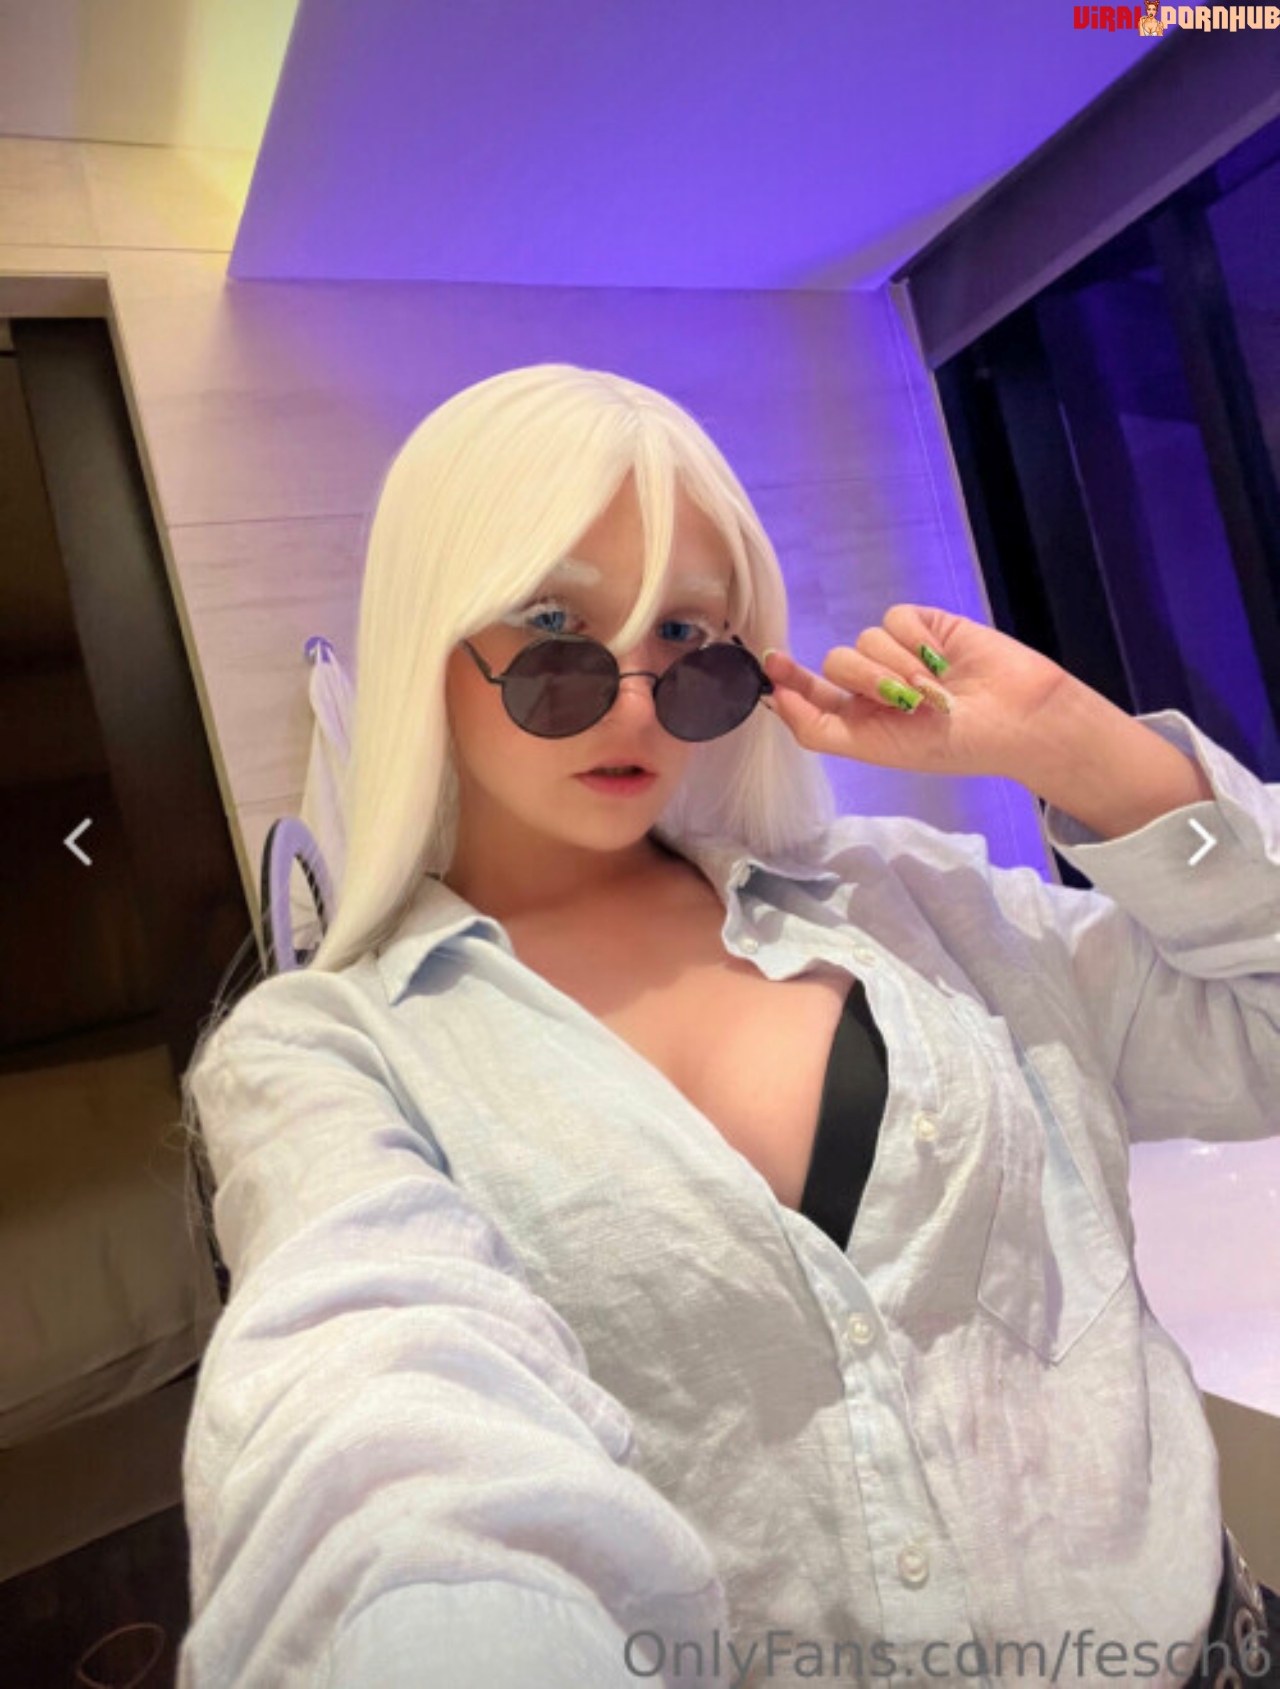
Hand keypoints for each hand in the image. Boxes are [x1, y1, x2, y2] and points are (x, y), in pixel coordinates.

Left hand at [760, 605, 1073, 780]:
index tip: (774, 663)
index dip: (790, 678)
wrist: (1015, 718)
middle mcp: (875, 684)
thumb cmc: (950, 744)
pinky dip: (914, 640)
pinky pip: (894, 618)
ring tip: (935, 689)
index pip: (812, 693)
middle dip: (867, 680)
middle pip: (836, 662)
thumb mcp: (876, 749)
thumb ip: (819, 729)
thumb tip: (776, 698)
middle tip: (906, 702)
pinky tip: (942, 658)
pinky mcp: (924, 625)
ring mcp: (899, 652)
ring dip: (898, 665)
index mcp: (861, 718)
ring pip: (864, 639)